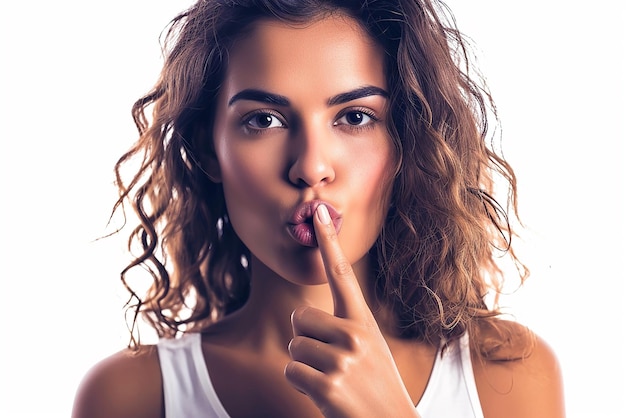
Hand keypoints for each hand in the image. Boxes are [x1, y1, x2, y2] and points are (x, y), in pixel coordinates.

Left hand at [285, 204, 419, 417]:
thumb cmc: (375, 385)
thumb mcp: (369, 348)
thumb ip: (344, 328)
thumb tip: (300, 319)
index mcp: (363, 321)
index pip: (342, 273)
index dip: (329, 241)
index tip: (318, 212)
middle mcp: (354, 334)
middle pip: (299, 317)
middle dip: (306, 340)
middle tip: (330, 362)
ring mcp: (342, 358)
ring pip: (294, 346)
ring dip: (305, 365)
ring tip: (332, 379)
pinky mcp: (328, 383)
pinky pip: (291, 370)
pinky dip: (302, 384)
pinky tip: (325, 393)